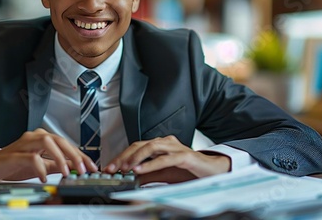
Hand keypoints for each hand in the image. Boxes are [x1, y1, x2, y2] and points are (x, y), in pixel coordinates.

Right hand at [0, 128, 97, 181]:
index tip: (92, 167)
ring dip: (60, 157)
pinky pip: (31, 157)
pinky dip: (40, 167)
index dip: (81, 155)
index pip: (67, 144)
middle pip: (60, 140)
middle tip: (83, 170)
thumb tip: (73, 169)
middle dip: (74, 155)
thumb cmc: (14, 164)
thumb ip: (56, 165)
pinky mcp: (15, 153)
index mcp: (43, 138)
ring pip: (48, 142)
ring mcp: (25, 143)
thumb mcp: (40, 165)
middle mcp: (36, 136)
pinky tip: (43, 177)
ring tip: (66, 172)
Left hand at [102, 135, 229, 184]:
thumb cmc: (188, 171)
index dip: (121, 156)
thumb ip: (146, 175)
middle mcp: (166, 143)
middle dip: (123, 156)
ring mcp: (175, 147)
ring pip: (151, 147)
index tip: (109, 167)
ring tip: (125, 168)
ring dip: (135, 158)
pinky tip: (140, 170)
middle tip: (112, 168)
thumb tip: (129, 178)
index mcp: (159, 145)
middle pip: (140, 145)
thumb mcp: (162, 174)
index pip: (135, 147)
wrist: (212, 172)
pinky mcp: (185, 156)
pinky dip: (150, 164)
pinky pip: (165, 159)